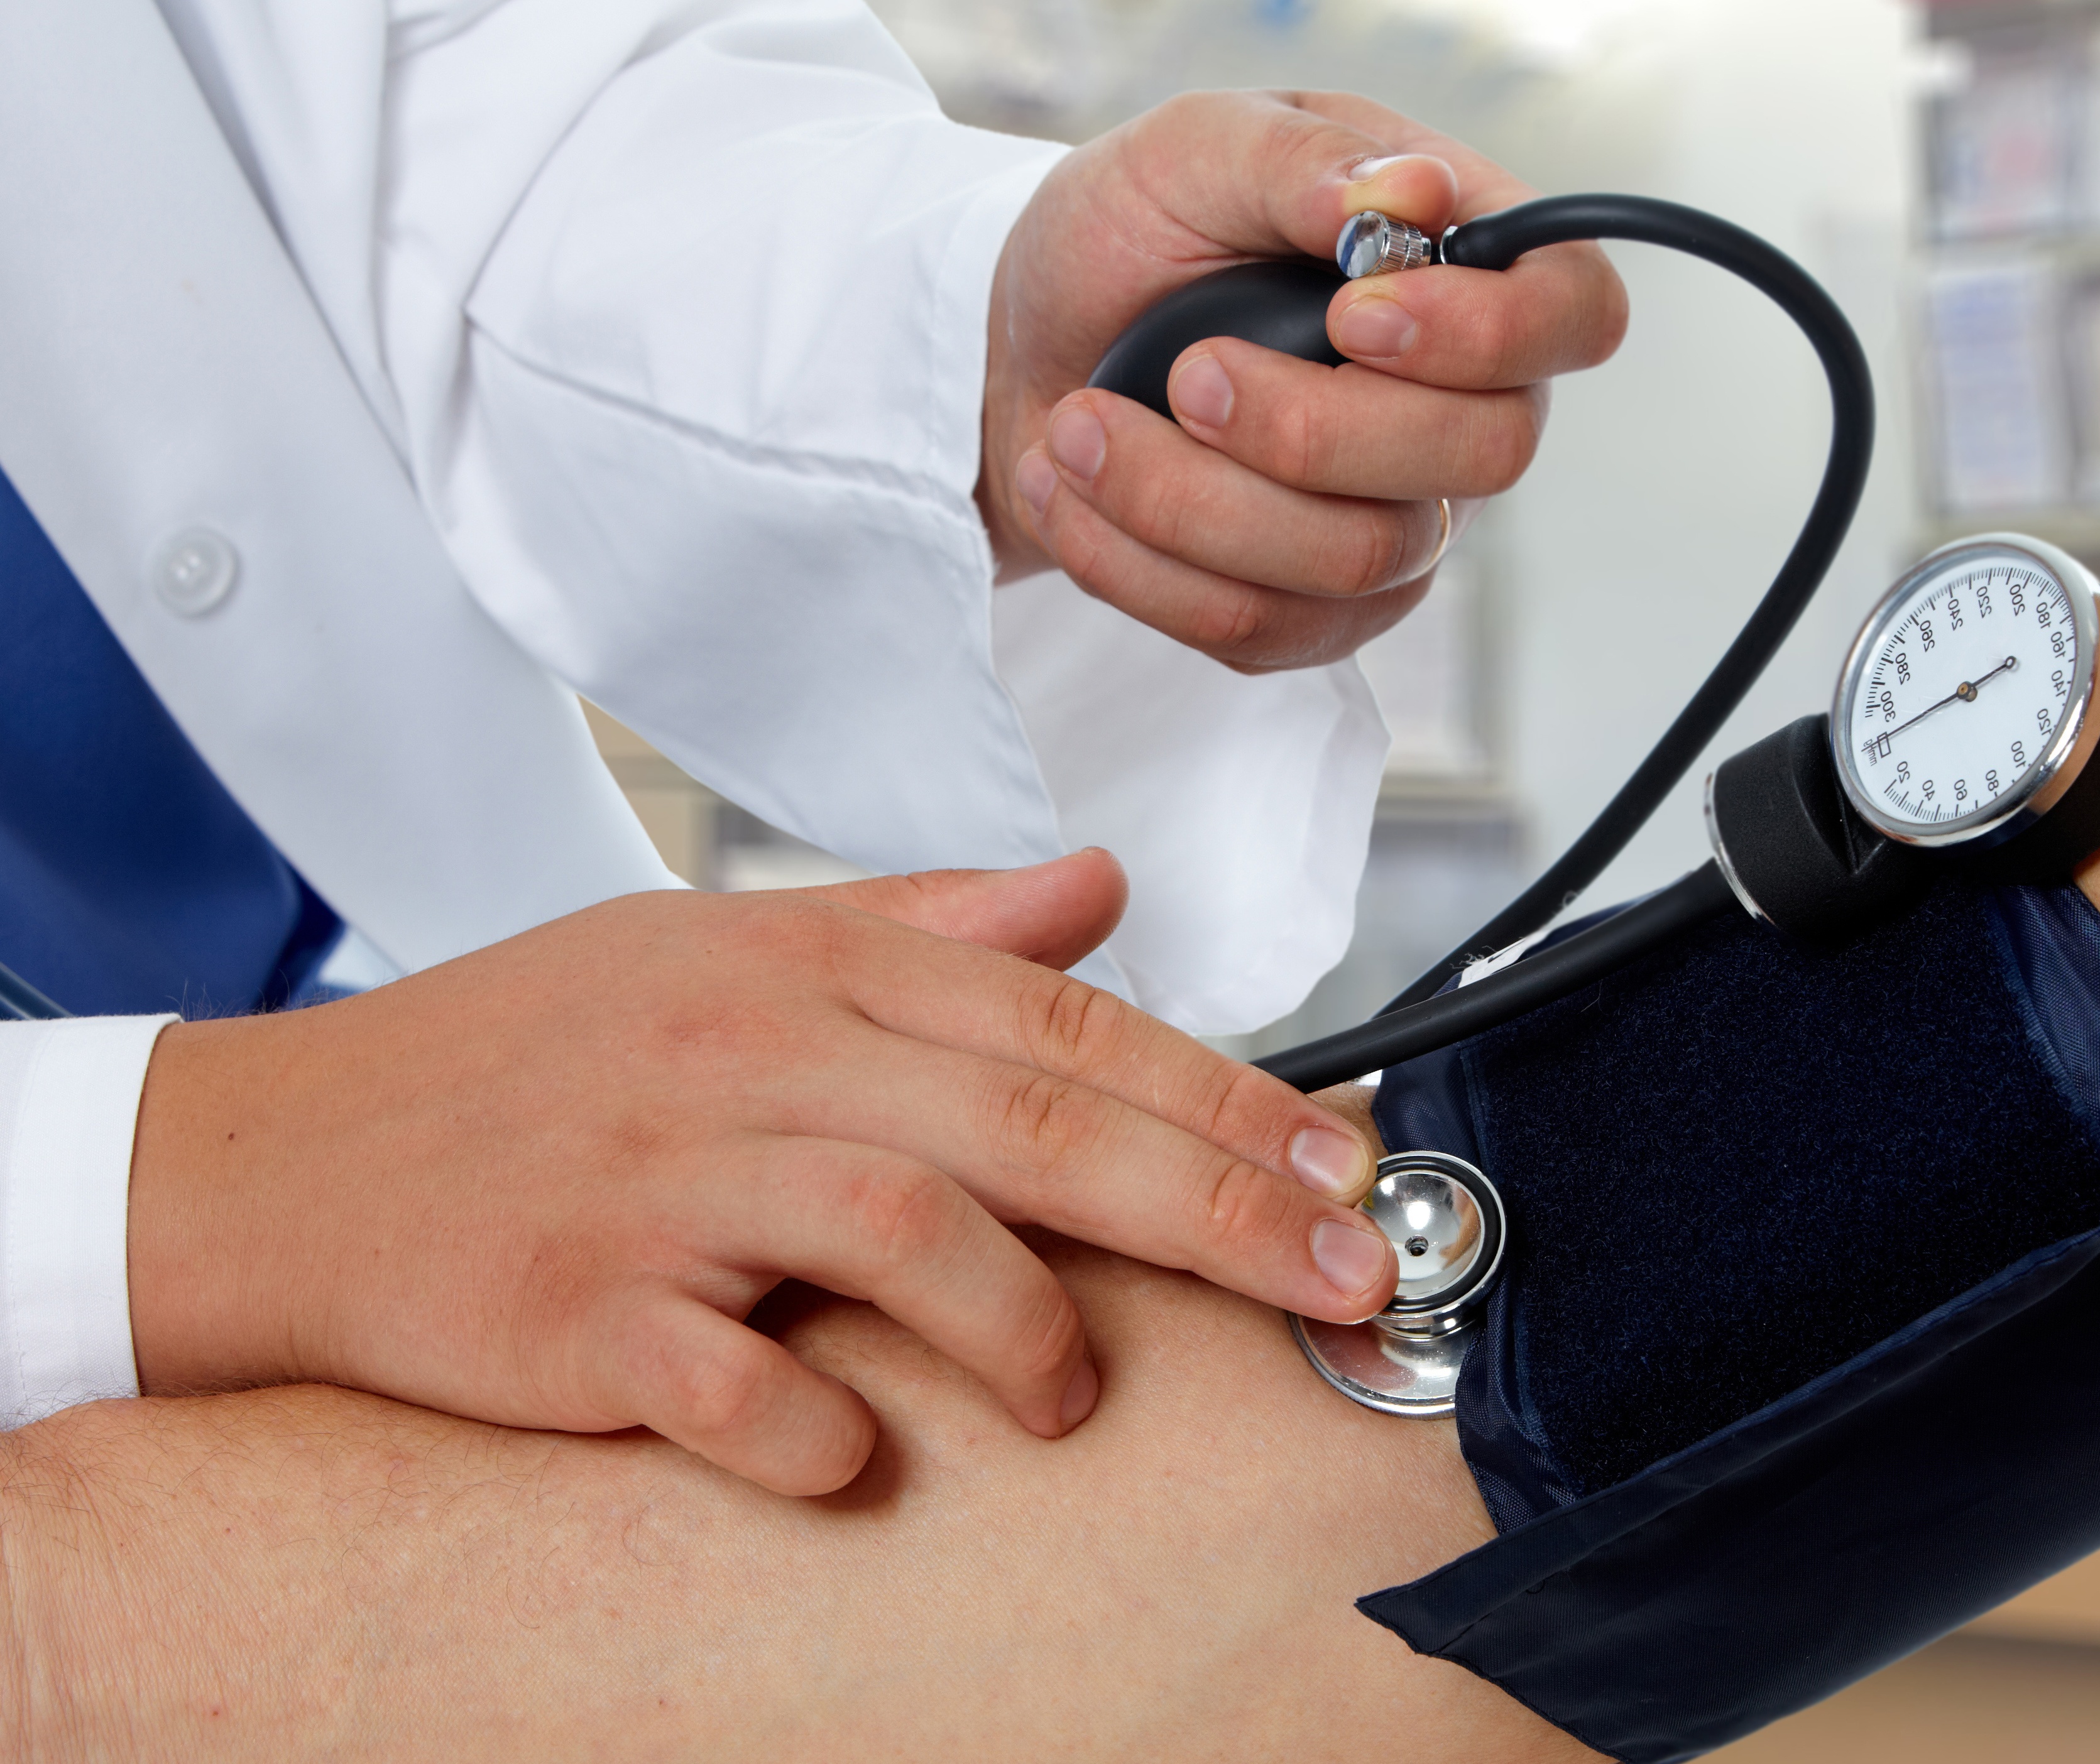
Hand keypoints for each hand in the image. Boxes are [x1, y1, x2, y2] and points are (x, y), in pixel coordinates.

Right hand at [124, 852, 1395, 1495]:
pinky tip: (856, 1453)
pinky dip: (815, 1425)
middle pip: (1030, 1121)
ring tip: (1073, 1394)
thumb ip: (932, 919)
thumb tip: (1100, 887)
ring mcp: (663, 1178)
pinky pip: (729, 1375)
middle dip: (1213, 1207)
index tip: (1345, 1167)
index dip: (1222, 1098)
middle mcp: (752, 1051)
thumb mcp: (728, 945)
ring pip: (901, 1225)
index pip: (1064, 1021)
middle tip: (1342, 1277)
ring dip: (1024, 1325)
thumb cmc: (528, 1052)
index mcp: (807, 962)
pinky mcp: (577, 1307)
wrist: (288, 1151)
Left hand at [977, 90, 1627, 671]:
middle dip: (1304, 429)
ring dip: (1186, 500)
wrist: (1024, 352)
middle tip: (1185, 371)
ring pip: (1353, 561)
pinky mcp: (1316, 614)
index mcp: (1460, 269)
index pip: (1575, 314)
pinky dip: (1139, 565)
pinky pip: (1261, 629)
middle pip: (1479, 459)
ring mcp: (1396, 523)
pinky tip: (1077, 491)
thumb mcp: (1193, 149)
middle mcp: (1458, 408)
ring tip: (1080, 430)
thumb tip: (1414, 195)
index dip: (1492, 334)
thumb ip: (1304, 160)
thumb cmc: (1126, 236)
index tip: (1354, 314)